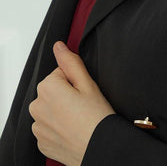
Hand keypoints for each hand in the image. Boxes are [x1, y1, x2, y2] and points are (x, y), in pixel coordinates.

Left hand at [29, 41, 115, 165]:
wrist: (100, 149)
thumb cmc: (97, 118)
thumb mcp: (87, 83)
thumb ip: (70, 62)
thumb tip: (59, 46)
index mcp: (47, 88)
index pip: (60, 73)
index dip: (75, 81)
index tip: (84, 92)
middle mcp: (37, 107)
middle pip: (52, 90)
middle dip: (66, 94)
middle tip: (84, 105)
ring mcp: (38, 127)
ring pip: (50, 109)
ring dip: (61, 111)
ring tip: (79, 118)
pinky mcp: (41, 142)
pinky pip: (49, 127)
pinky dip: (59, 127)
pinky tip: (73, 130)